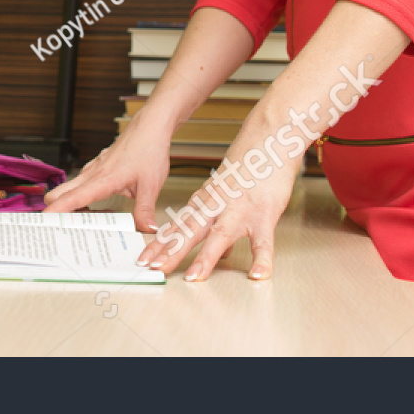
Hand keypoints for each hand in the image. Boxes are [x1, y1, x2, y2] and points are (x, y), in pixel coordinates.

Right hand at [42, 106, 175, 230]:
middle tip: (63, 228)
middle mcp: (92, 174)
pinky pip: (79, 184)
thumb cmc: (148, 151)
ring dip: (68, 204)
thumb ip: (145, 210)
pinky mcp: (95, 168)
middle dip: (55, 210)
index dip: (57, 210)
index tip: (46, 221)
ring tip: (84, 222)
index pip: (74, 198)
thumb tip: (147, 229)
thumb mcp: (151, 186)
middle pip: (58, 193)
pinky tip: (95, 207)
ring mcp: (92, 170)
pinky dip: (79, 197)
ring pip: (67, 188)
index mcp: (103, 180)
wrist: (149, 129)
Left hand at [136, 124, 299, 280]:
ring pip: (220, 235)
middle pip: (191, 231)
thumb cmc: (248, 163)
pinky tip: (258, 275)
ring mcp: (240, 210)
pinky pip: (264, 240)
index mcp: (206, 200)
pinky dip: (262, 258)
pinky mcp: (264, 213)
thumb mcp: (226, 191)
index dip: (161, 243)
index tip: (145, 259)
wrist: (269, 136)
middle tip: (155, 269)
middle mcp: (218, 205)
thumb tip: (221, 252)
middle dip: (171, 251)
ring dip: (206, 257)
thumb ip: (220, 221)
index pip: (178, 225)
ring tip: (194, 278)